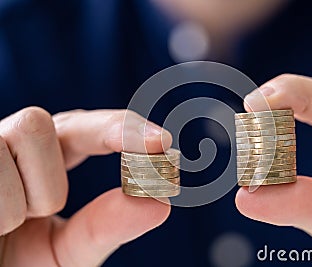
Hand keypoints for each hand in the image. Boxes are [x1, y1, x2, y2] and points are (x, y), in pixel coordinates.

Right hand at [0, 108, 171, 266]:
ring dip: (28, 196)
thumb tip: (160, 202)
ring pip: (25, 135)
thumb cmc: (17, 264)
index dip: (124, 129)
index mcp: (47, 159)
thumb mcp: (67, 251)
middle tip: (82, 187)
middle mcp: (15, 146)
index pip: (87, 129)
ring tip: (8, 226)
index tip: (163, 141)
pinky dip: (3, 212)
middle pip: (48, 119)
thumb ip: (106, 227)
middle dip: (81, 151)